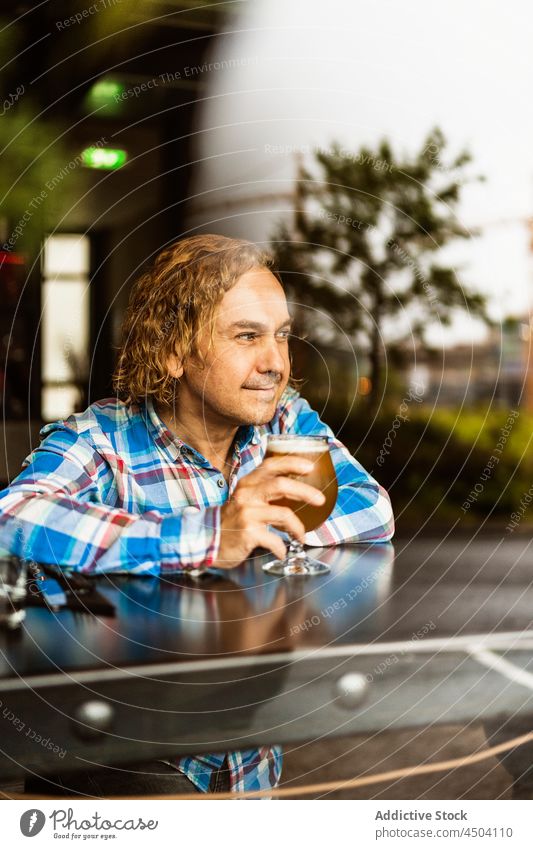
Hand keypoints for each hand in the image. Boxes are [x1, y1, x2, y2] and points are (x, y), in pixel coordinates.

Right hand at [212, 455, 325, 569]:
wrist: (206, 541)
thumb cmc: (230, 521)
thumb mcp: (244, 499)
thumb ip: (263, 492)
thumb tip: (294, 491)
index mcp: (247, 484)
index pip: (271, 465)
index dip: (292, 463)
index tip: (309, 467)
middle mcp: (246, 495)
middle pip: (281, 485)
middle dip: (305, 492)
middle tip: (320, 500)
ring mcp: (247, 514)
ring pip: (283, 514)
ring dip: (298, 528)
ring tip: (301, 536)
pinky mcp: (248, 533)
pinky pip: (275, 540)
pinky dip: (282, 548)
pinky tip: (282, 551)